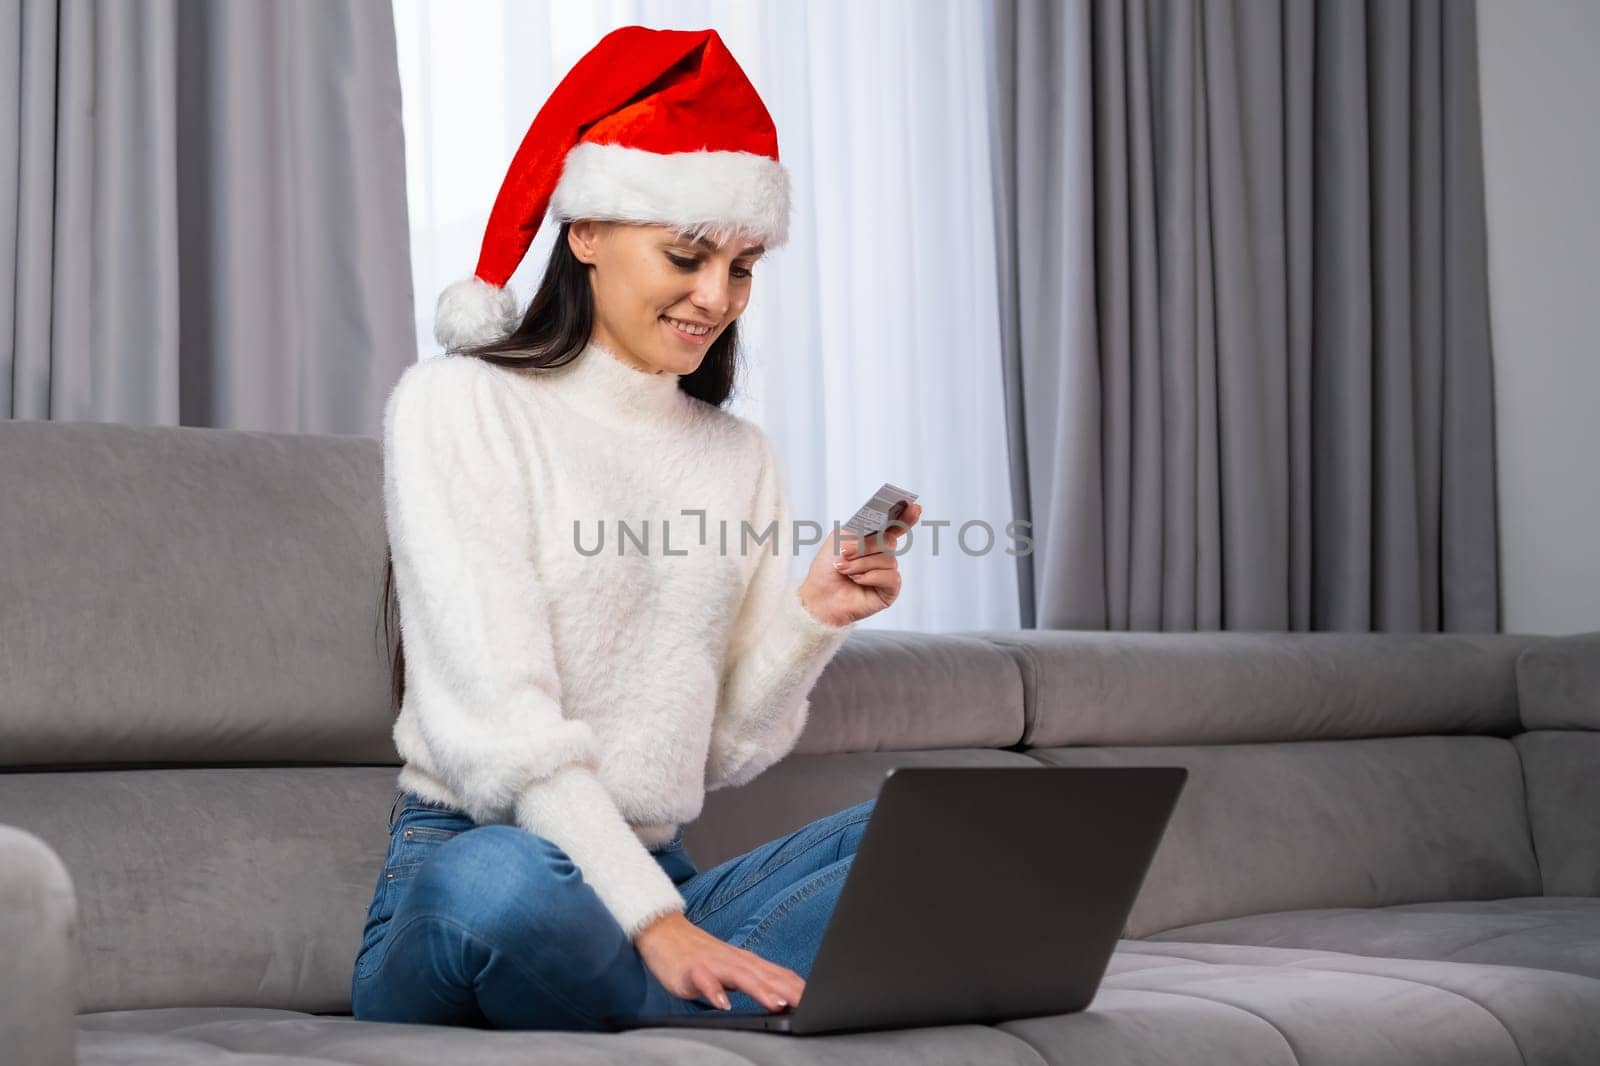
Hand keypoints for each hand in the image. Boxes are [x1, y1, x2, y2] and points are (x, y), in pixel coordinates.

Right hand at [633, 911, 803, 1012]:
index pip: (779, 974)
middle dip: (788, 991)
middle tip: (808, 1005)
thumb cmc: (700, 955)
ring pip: (741, 976)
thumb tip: (782, 997)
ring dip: (760, 990)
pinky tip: (722, 1004)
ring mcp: (713, 963)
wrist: (664, 932)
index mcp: (747, 961)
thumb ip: (755, 980)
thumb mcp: (731, 968)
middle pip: (766, 975)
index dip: (799, 988)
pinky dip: (714, 992)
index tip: (820, 1001)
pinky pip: (704, 982)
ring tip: (775, 1004)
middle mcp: (735, 960)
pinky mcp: (692, 970)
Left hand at [797, 502, 922, 626]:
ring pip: (887, 559)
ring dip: (861, 564)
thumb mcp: (839, 539)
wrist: (819, 597)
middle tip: (844, 553)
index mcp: (873, 539)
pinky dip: (870, 577)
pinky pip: (890, 576)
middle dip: (864, 546)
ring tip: (844, 571)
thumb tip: (882, 525)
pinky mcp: (890, 589)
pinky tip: (857, 581)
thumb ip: (860, 527)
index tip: (915, 507)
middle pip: (889, 540)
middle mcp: (883, 554)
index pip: (895, 525)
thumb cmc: (827, 569)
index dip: (906, 516)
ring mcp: (888, 572)